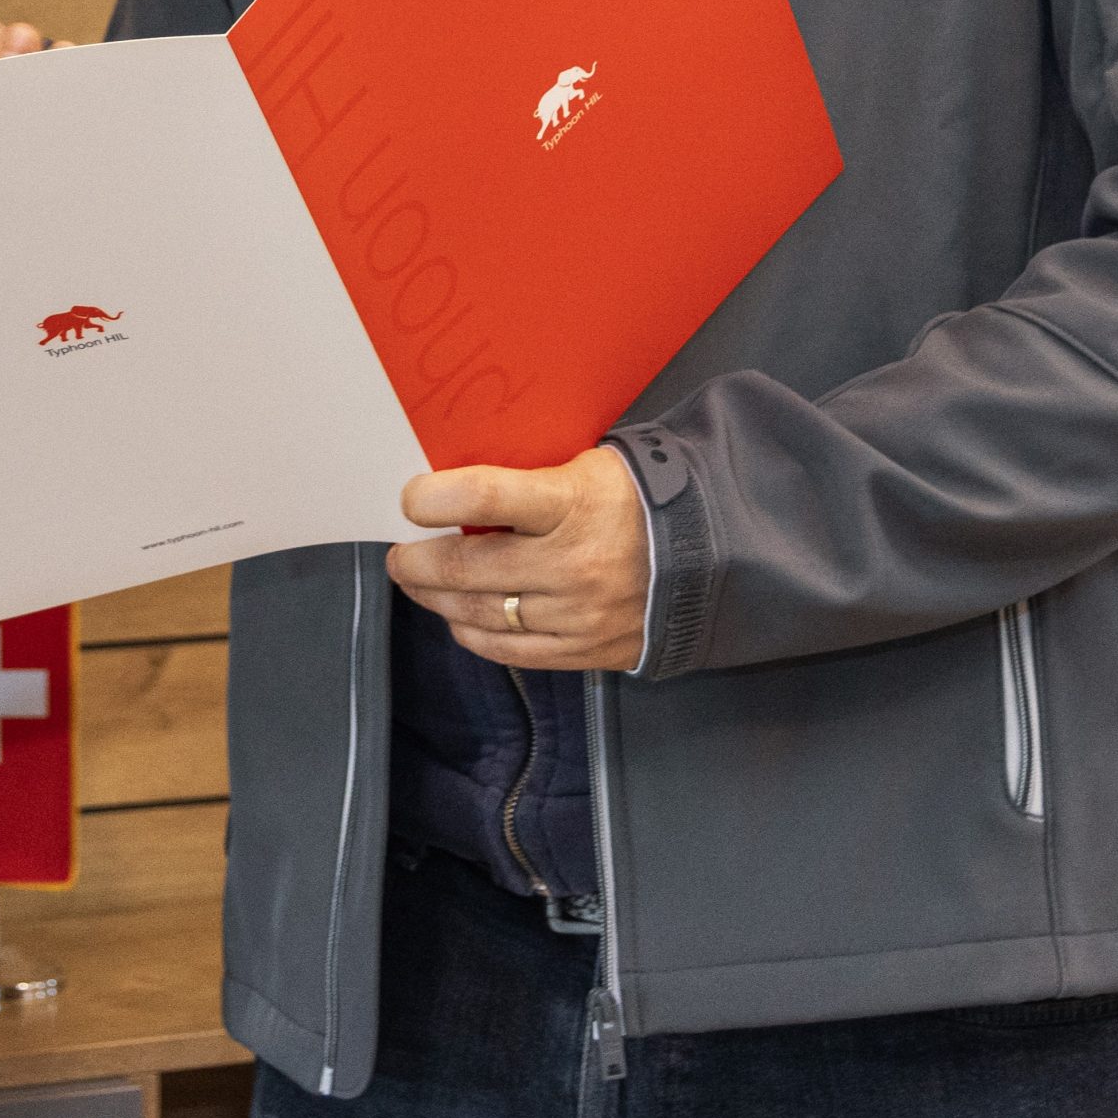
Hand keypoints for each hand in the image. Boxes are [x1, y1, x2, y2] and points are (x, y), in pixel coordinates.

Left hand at [389, 447, 647, 671]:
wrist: (717, 554)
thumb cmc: (641, 497)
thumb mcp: (592, 466)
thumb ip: (532, 479)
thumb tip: (459, 488)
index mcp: (572, 502)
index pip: (484, 495)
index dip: (434, 498)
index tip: (410, 499)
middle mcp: (571, 563)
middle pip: (466, 567)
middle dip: (417, 562)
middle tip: (400, 554)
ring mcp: (578, 613)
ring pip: (481, 613)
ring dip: (437, 599)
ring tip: (419, 584)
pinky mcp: (587, 650)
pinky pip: (511, 651)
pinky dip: (474, 634)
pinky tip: (459, 618)